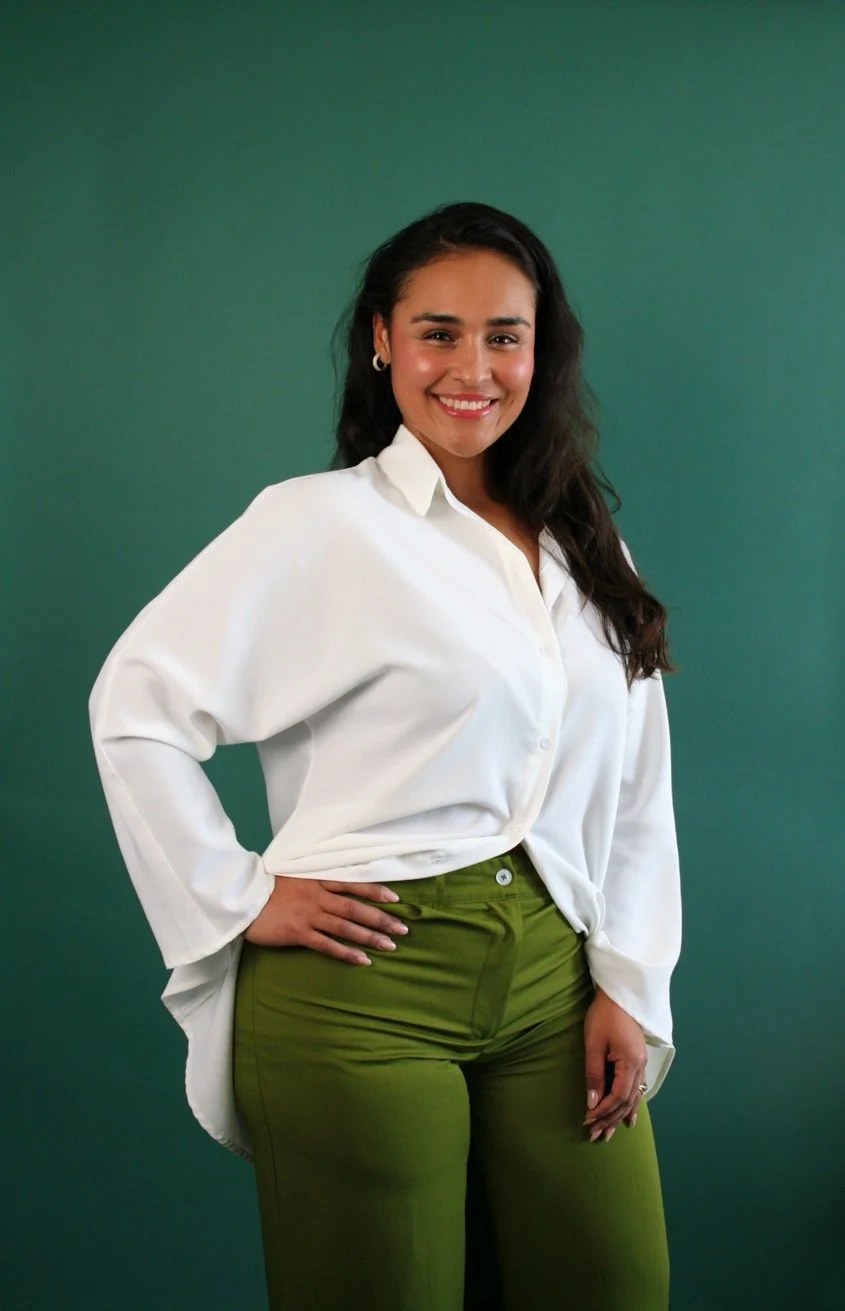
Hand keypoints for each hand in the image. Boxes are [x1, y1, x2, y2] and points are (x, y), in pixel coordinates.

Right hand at [243, 877, 408, 963]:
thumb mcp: (293, 874)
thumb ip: (314, 879)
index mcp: (317, 880)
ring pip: (346, 927)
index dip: (375, 891)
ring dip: (370, 936)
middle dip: (381, 918)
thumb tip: (335, 881)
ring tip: (390, 946)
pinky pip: (327, 945)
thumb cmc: (267, 886)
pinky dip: (347, 953)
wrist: (242, 898)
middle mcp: (318, 897)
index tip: (396, 898)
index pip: (352, 884)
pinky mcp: (299, 933)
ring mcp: (309, 915)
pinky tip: (363, 961)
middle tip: (403, 928)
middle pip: (355, 907)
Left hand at [582, 987, 646, 1142]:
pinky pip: (636, 1088)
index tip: (588, 1120)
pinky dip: (631, 1105)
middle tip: (594, 1135)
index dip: (603, 1111)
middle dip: (610, 1119)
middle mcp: (640, 1066)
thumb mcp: (593, 1043)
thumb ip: (594, 1074)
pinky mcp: (638, 1059)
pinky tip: (629, 1118)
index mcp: (631, 1062)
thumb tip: (592, 1102)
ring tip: (608, 1133)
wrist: (619, 994)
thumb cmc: (603, 1015)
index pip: (617, 1096)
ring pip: (632, 1097)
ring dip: (619, 1116)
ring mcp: (642, 1063)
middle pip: (626, 1101)